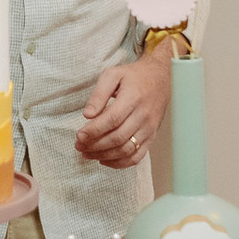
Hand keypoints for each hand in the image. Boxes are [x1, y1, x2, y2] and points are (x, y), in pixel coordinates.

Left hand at [75, 50, 172, 168]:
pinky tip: (104, 160)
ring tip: (87, 154)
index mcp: (133, 98)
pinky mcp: (151, 137)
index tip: (79, 135)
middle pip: (118, 137)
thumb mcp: (113, 74)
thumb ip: (99, 93)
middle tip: (78, 146)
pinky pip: (137, 156)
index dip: (94, 130)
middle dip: (95, 145)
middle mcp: (143, 116)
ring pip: (126, 150)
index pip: (112, 119)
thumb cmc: (133, 76)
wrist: (160, 78)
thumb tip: (87, 115)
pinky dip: (120, 163)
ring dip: (104, 155)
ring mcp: (149, 128)